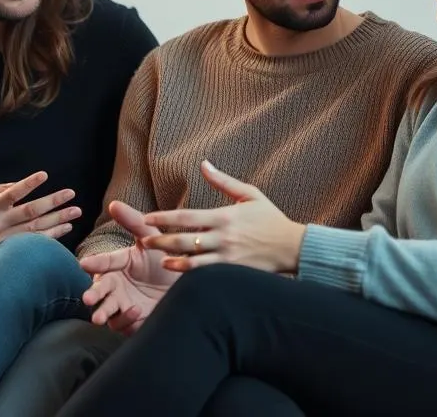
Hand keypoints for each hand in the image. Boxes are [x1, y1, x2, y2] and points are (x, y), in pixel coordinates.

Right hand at [0, 171, 79, 257]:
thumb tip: (21, 185)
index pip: (13, 193)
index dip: (29, 184)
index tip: (44, 175)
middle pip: (30, 212)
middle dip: (53, 203)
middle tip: (71, 195)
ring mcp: (1, 240)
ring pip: (35, 230)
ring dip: (57, 221)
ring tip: (74, 214)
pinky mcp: (3, 251)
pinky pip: (30, 244)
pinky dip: (49, 238)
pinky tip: (63, 230)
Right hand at [79, 201, 177, 334]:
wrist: (188, 284)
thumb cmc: (165, 260)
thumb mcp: (151, 238)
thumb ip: (133, 222)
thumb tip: (113, 203)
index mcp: (117, 265)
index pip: (103, 263)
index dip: (94, 263)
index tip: (84, 264)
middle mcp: (116, 285)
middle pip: (99, 291)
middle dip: (92, 294)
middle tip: (88, 298)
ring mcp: (123, 304)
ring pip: (106, 311)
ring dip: (102, 312)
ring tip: (100, 316)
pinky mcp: (133, 322)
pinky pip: (123, 323)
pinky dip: (126, 318)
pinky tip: (135, 310)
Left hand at [142, 160, 305, 273]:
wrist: (292, 246)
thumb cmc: (271, 218)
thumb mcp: (249, 194)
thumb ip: (223, 181)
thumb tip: (203, 164)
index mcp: (224, 216)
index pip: (186, 217)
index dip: (163, 218)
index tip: (147, 219)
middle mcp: (223, 237)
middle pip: (183, 240)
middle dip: (160, 240)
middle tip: (143, 241)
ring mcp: (227, 256)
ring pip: (192, 261)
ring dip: (172, 259)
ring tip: (159, 258)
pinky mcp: (233, 271)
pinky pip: (206, 274)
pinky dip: (190, 273)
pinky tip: (178, 271)